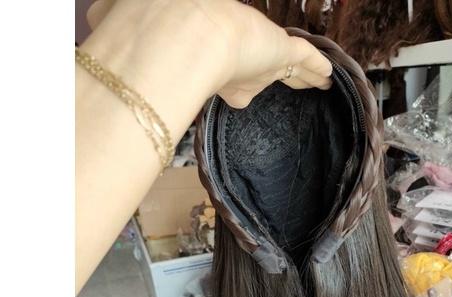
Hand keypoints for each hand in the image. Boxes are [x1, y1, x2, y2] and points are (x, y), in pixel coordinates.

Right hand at [86, 0, 331, 108]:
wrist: (173, 29)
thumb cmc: (148, 27)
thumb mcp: (120, 25)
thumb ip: (113, 24)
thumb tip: (92, 19)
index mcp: (204, 53)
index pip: (224, 66)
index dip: (230, 78)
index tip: (234, 90)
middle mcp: (233, 49)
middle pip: (256, 65)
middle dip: (264, 73)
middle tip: (277, 81)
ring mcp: (257, 49)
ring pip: (285, 63)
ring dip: (298, 71)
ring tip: (315, 79)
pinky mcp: (280, 50)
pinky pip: (305, 61)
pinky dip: (316, 70)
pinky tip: (328, 79)